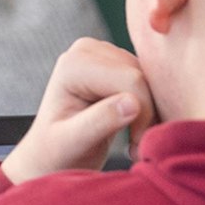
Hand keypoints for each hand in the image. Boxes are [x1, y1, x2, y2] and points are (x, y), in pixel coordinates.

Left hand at [0, 39, 155, 183]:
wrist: (52, 154)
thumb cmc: (57, 153)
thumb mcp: (73, 143)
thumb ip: (100, 122)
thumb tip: (133, 104)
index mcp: (74, 63)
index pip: (131, 80)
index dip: (143, 114)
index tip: (135, 146)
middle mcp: (89, 49)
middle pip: (143, 76)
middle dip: (148, 113)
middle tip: (137, 146)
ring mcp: (105, 53)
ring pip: (152, 79)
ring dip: (151, 112)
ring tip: (135, 141)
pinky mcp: (118, 62)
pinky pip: (152, 82)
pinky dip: (151, 107)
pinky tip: (137, 128)